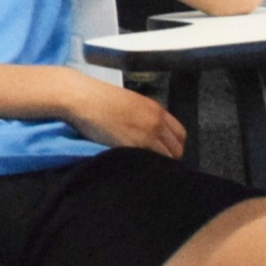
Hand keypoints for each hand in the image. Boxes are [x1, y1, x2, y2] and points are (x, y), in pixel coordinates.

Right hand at [60, 72, 186, 157]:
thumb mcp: (131, 103)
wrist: (84, 98)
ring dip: (158, 165)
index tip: (165, 152)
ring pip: (165, 160)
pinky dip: (145, 168)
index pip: (181, 135)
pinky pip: (148, 164)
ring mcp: (146, 137)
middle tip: (155, 163)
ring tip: (143, 166)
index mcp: (157, 110)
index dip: (175, 146)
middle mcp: (156, 123)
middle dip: (169, 159)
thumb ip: (146, 117)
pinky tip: (135, 167)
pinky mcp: (133, 148)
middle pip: (177, 151)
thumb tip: (151, 134)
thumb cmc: (100, 99)